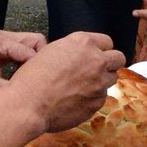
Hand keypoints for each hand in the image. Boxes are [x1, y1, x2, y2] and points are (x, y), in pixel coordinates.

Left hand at [0, 29, 44, 102]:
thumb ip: (11, 89)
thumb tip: (32, 97)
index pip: (29, 49)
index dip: (38, 66)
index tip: (44, 83)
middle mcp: (2, 36)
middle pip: (34, 41)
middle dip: (40, 60)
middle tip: (40, 79)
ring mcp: (2, 41)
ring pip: (30, 46)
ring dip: (33, 62)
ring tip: (34, 79)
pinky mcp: (2, 49)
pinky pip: (22, 52)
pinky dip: (26, 63)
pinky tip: (25, 77)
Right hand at [7, 32, 124, 133]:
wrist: (28, 104)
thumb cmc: (32, 78)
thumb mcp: (52, 51)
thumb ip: (74, 51)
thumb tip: (82, 56)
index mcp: (83, 43)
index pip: (107, 42)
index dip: (101, 49)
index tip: (98, 54)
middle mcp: (96, 60)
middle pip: (118, 58)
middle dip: (111, 63)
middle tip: (98, 70)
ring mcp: (99, 82)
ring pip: (111, 79)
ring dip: (101, 81)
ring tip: (81, 87)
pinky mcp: (97, 102)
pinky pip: (101, 98)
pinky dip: (92, 99)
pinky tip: (75, 100)